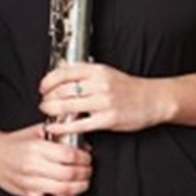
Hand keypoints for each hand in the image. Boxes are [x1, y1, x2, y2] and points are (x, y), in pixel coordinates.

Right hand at [0, 124, 92, 195]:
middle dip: (85, 172)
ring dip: (79, 187)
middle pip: (68, 174)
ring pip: (62, 190)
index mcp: (37, 149)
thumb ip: (60, 133)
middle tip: (88, 169)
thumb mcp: (38, 131)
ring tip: (83, 181)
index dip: (83, 157)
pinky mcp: (28, 194)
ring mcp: (31, 182)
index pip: (68, 155)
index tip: (87, 157)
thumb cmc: (15, 143)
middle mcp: (33, 167)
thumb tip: (81, 143)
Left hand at [39, 62, 172, 134]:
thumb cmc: (130, 88)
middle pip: (63, 89)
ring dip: (51, 110)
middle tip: (43, 102)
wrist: (153, 100)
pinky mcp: (107, 119)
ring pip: (67, 106)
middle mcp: (100, 84)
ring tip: (47, 112)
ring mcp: (103, 102)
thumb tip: (61, 68)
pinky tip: (54, 127)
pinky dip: (62, 126)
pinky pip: (78, 124)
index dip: (48, 80)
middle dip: (47, 97)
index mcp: (98, 70)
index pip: (65, 72)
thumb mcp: (107, 73)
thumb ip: (85, 72)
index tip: (42, 87)